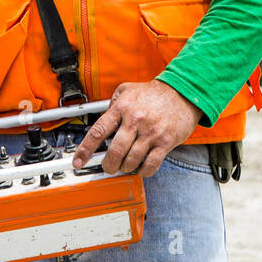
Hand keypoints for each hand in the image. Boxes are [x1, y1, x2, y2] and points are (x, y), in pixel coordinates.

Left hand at [71, 80, 200, 177]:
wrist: (183, 92)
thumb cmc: (154, 93)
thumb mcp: (127, 90)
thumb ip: (112, 103)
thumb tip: (100, 119)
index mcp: (122, 107)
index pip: (98, 132)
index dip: (85, 150)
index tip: (78, 161)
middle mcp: (135, 120)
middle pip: (114, 152)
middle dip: (108, 165)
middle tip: (108, 167)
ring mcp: (150, 132)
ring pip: (130, 161)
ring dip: (124, 168)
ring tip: (124, 166)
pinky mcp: (165, 142)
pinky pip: (150, 165)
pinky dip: (142, 171)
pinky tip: (140, 168)